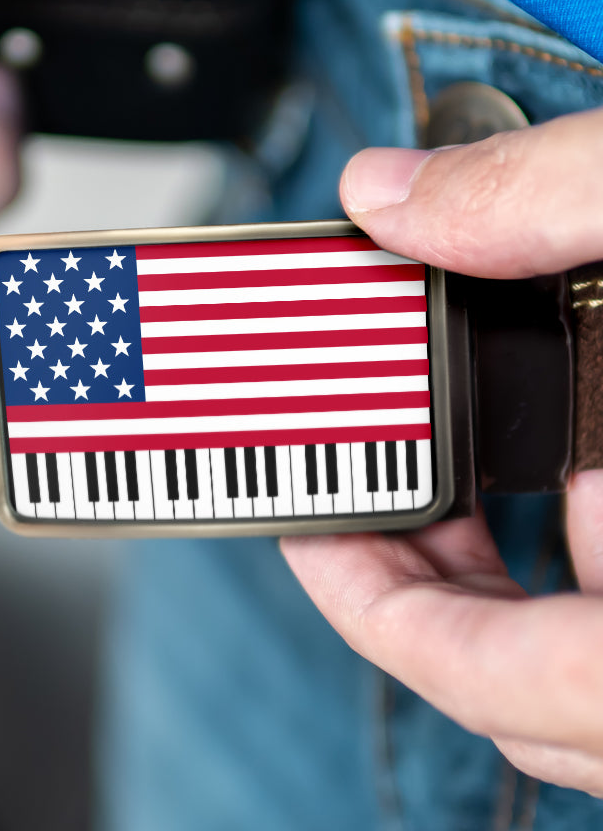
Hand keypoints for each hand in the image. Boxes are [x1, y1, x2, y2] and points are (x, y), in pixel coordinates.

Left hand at [282, 109, 602, 795]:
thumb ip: (550, 199)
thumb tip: (393, 190)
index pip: (506, 680)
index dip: (379, 611)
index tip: (298, 528)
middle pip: (527, 681)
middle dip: (426, 578)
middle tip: (350, 488)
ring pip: (583, 659)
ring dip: (501, 568)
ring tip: (440, 470)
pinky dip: (579, 551)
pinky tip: (567, 465)